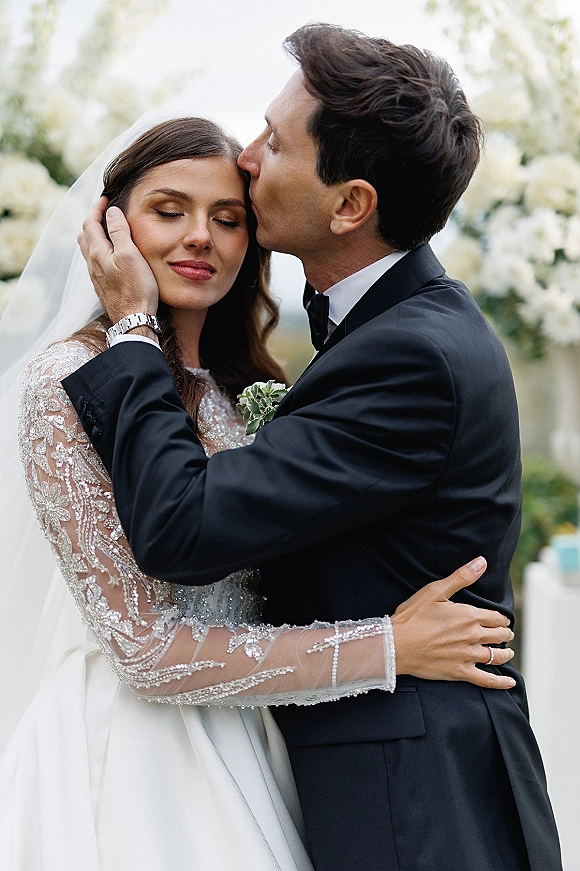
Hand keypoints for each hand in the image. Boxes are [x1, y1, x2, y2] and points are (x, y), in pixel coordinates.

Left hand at [78, 197, 158, 323]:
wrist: (134, 320)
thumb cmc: (136, 289)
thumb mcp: (130, 255)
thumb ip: (119, 232)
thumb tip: (111, 212)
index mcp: (97, 253)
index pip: (90, 223)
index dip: (97, 208)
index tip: (106, 198)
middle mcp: (93, 265)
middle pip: (85, 236)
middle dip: (93, 221)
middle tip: (105, 213)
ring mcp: (97, 278)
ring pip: (89, 251)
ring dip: (95, 237)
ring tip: (108, 231)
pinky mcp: (104, 287)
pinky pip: (96, 264)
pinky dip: (101, 252)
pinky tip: (112, 257)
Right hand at [391, 557, 515, 689]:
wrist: (396, 645)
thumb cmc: (412, 616)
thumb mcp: (435, 591)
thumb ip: (461, 577)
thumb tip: (481, 562)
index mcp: (469, 616)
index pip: (496, 617)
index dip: (501, 618)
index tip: (501, 619)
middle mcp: (473, 636)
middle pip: (499, 636)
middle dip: (504, 633)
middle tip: (505, 634)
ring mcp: (468, 656)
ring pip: (496, 656)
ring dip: (505, 653)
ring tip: (507, 651)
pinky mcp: (460, 672)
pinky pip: (487, 680)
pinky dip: (501, 682)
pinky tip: (509, 683)